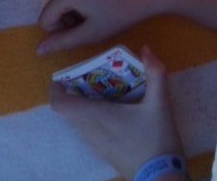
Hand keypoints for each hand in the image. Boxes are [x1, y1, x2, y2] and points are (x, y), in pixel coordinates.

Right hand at [38, 0, 167, 54]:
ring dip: (76, 12)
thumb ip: (62, 42)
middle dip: (68, 21)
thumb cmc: (119, 15)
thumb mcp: (90, 33)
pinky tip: (105, 3)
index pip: (45, 19)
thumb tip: (38, 50)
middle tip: (93, 25)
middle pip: (54, 7)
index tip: (83, 32)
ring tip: (99, 15)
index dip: (61, 32)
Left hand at [50, 46, 183, 180]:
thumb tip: (146, 49)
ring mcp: (95, 144)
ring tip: (103, 89)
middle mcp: (90, 131)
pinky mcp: (103, 152)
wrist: (160, 178)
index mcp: (97, 116)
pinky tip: (113, 110)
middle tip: (90, 76)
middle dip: (73, 92)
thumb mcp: (160, 103)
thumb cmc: (156, 139)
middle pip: (68, 111)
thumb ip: (155, 72)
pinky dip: (90, 117)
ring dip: (82, 105)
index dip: (56, 90)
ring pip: (77, 121)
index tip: (63, 77)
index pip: (61, 105)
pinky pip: (87, 130)